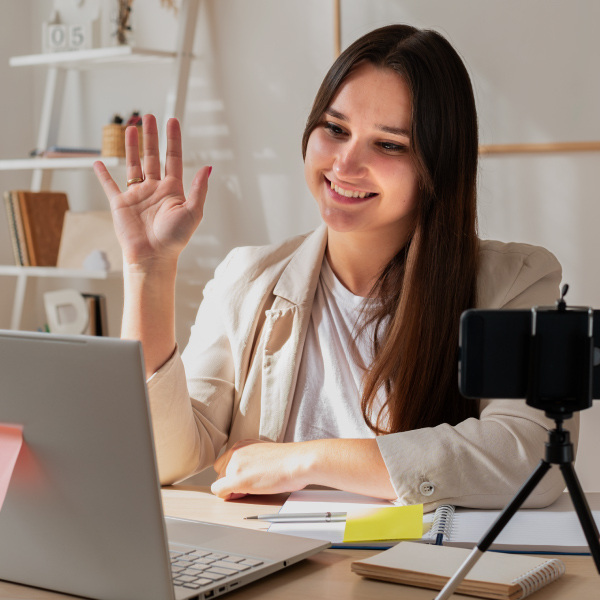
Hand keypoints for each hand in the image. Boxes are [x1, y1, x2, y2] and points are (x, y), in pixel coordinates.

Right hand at [93, 114, 209, 268]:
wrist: (153, 256)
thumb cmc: (174, 239)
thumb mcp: (192, 212)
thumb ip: (198, 189)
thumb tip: (208, 168)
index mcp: (173, 190)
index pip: (173, 158)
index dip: (173, 140)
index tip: (172, 121)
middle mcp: (155, 189)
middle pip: (152, 157)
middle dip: (152, 137)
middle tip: (149, 117)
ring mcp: (137, 195)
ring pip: (133, 165)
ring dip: (132, 147)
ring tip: (132, 129)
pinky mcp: (120, 204)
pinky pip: (110, 186)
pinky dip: (103, 174)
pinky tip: (99, 161)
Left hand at [211, 439, 312, 499]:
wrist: (298, 461)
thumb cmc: (289, 461)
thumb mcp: (264, 453)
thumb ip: (250, 460)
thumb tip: (245, 474)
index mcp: (242, 444)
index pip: (225, 463)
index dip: (234, 474)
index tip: (249, 477)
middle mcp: (235, 451)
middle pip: (220, 472)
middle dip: (231, 481)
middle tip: (251, 485)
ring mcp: (234, 464)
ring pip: (220, 483)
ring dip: (233, 489)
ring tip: (253, 487)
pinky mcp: (236, 479)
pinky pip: (218, 491)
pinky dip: (228, 496)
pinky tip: (244, 493)